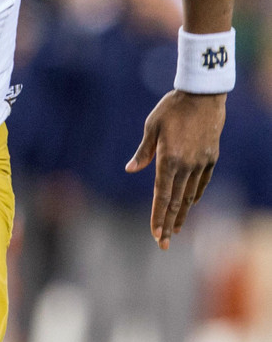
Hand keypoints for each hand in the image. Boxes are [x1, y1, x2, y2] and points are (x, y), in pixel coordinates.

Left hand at [125, 89, 225, 249]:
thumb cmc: (172, 108)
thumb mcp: (152, 126)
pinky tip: (190, 204)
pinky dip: (195, 195)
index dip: (158, 217)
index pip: (161, 195)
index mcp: (168, 159)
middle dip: (168, 224)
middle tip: (164, 245)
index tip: (155, 235)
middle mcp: (186, 166)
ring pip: (190, 195)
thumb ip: (143, 151)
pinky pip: (202, 182)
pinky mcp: (211, 158)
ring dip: (182, 214)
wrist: (203, 96)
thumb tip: (130, 169)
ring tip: (176, 230)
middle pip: (176, 202)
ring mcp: (200, 163)